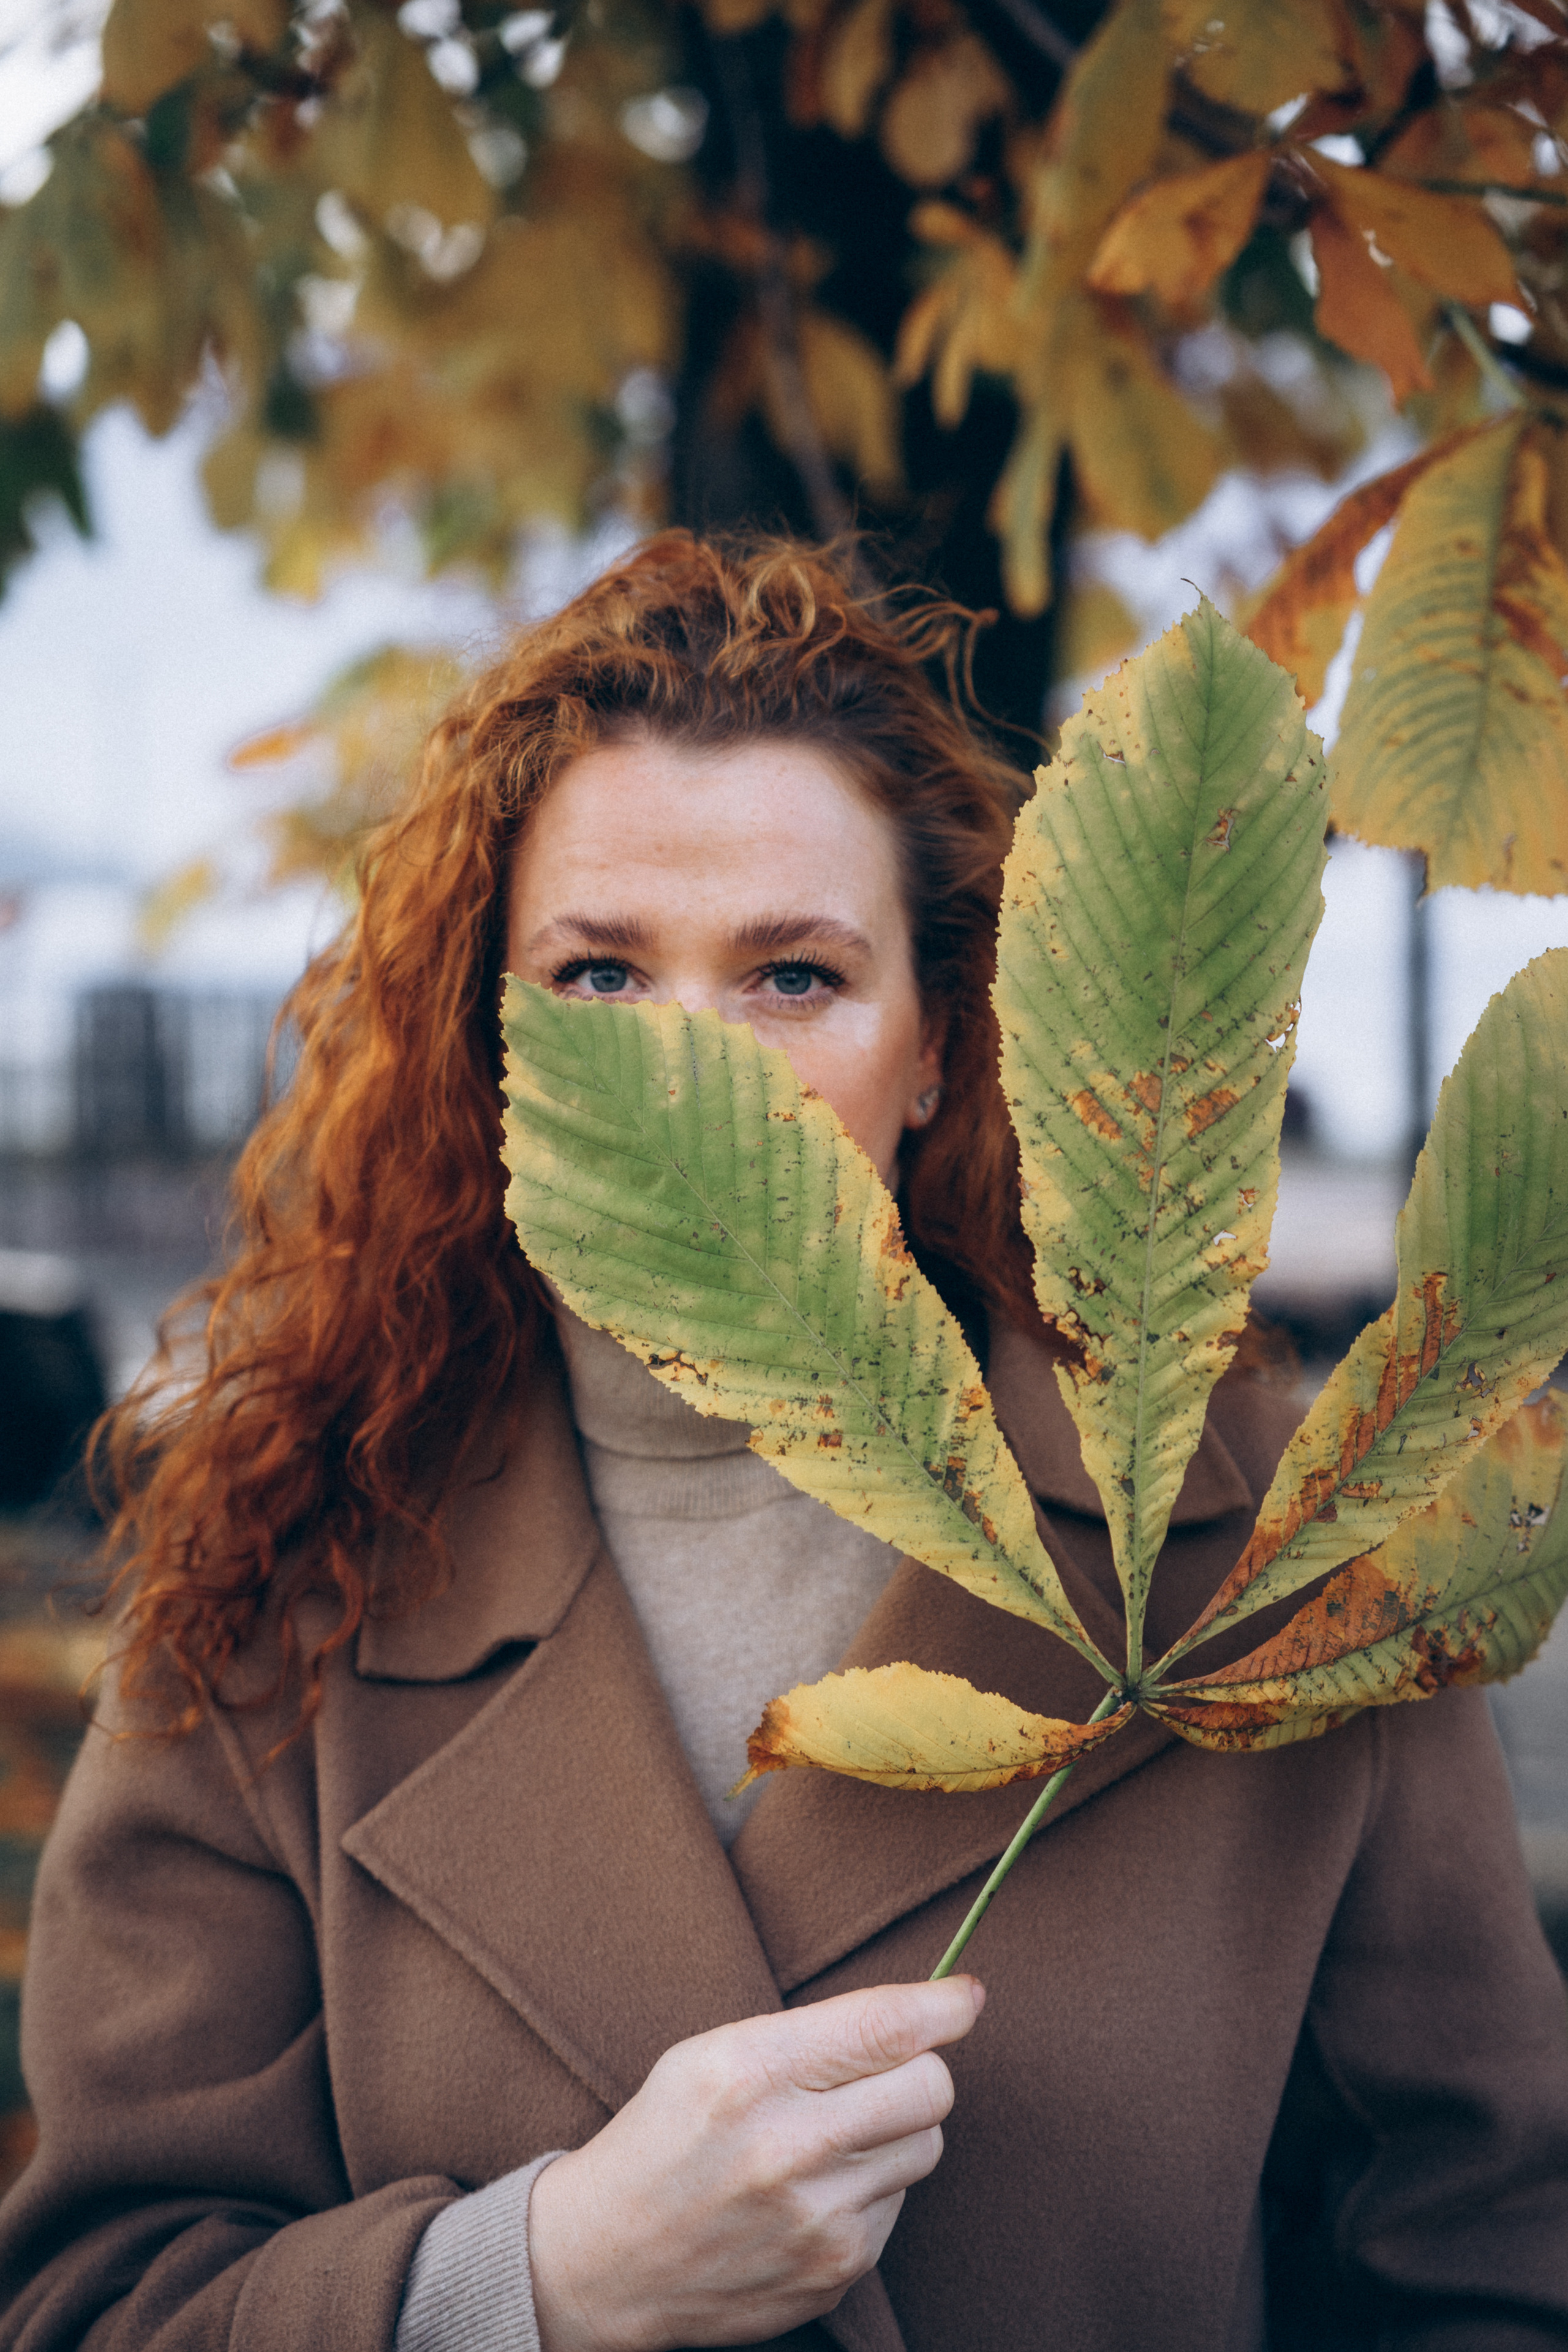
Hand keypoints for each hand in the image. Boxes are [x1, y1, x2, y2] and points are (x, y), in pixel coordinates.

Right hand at [527, 1974, 983, 2351]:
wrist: (604, 2259)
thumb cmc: (666, 2136)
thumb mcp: (712, 2054)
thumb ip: (816, 2032)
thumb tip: (928, 2014)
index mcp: (750, 2073)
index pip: (884, 2027)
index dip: (942, 2004)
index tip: (964, 1995)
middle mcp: (787, 2149)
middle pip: (931, 2088)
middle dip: (920, 2069)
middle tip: (883, 2071)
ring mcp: (815, 2221)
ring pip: (926, 2146)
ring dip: (896, 2132)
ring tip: (832, 2136)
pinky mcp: (833, 2273)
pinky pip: (898, 2206)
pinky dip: (870, 2189)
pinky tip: (813, 2191)